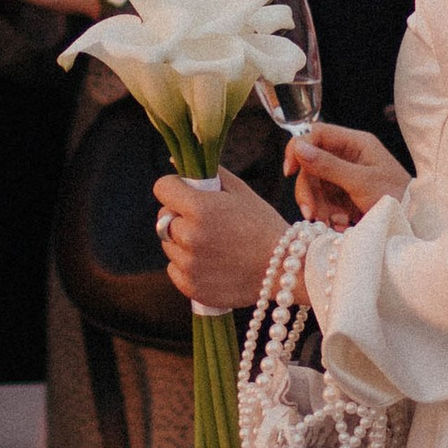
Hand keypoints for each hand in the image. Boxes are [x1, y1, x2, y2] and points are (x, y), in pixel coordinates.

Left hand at [153, 165, 293, 308]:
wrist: (285, 269)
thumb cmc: (263, 226)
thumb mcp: (240, 192)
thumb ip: (209, 174)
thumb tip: (177, 160)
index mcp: (200, 208)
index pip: (162, 188)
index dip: (174, 187)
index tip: (186, 193)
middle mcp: (190, 236)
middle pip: (163, 218)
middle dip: (180, 216)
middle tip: (206, 222)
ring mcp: (189, 265)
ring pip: (169, 245)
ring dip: (183, 242)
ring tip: (213, 245)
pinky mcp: (191, 287)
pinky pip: (174, 268)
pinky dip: (187, 265)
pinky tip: (211, 263)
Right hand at [286, 121, 404, 228]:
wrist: (413, 221)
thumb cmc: (394, 196)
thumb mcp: (360, 182)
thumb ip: (328, 165)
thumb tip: (299, 147)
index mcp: (355, 142)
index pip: (316, 134)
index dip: (298, 149)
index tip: (290, 171)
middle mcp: (348, 155)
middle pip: (311, 164)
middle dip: (308, 190)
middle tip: (311, 213)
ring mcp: (345, 175)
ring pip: (314, 184)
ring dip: (317, 206)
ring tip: (330, 223)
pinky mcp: (344, 193)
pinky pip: (324, 200)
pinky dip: (326, 213)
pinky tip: (339, 224)